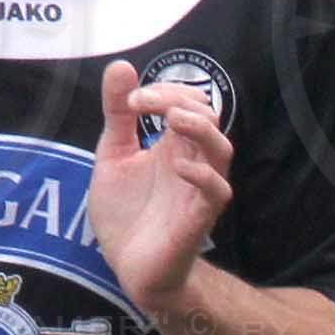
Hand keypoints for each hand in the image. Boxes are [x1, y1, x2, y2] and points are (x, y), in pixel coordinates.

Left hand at [89, 59, 231, 313]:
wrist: (129, 268)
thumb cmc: (126, 215)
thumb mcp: (113, 155)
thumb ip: (117, 115)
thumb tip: (120, 67)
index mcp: (173, 145)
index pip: (187, 101)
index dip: (163, 90)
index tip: (132, 100)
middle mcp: (191, 162)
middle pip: (207, 116)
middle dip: (177, 99)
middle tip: (144, 104)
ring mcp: (197, 189)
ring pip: (221, 149)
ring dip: (199, 128)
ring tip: (172, 120)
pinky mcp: (198, 218)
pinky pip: (217, 192)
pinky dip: (203, 176)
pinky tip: (178, 168)